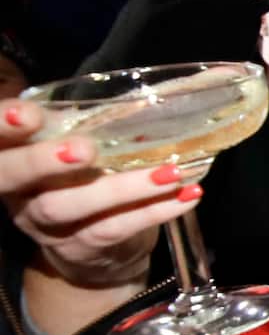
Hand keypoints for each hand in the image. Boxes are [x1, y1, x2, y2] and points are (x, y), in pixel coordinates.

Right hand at [0, 100, 197, 292]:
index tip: (29, 113)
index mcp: (14, 156)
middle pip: (13, 177)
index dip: (4, 126)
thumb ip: (95, 119)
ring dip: (120, 188)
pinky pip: (115, 228)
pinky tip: (185, 196)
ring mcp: (47, 225)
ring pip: (68, 206)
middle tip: (84, 149)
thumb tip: (167, 84)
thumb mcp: (80, 145)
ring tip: (167, 172)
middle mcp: (21, 192)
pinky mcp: (82, 247)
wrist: (97, 250)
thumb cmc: (87, 179)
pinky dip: (153, 211)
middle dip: (43, 160)